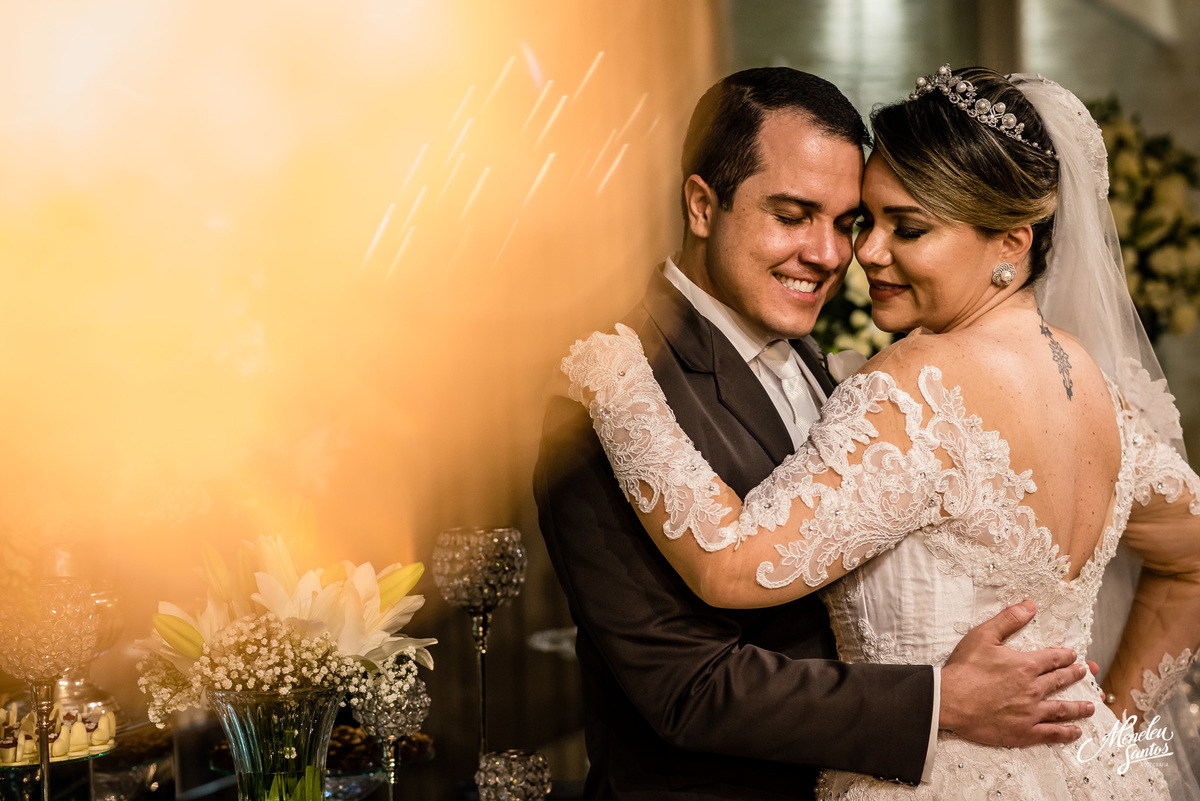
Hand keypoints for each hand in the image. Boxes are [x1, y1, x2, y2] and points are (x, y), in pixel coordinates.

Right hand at [939, 600, 1095, 746]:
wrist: (949, 700)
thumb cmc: (964, 669)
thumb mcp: (983, 635)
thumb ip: (1008, 619)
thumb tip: (1030, 605)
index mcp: (1025, 665)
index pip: (1053, 659)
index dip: (1065, 656)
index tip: (1073, 656)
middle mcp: (1033, 689)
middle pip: (1061, 681)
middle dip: (1075, 675)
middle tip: (1085, 673)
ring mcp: (1030, 712)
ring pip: (1062, 709)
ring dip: (1079, 707)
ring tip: (1090, 706)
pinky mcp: (1023, 732)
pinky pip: (1051, 733)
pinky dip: (1066, 733)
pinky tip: (1075, 731)